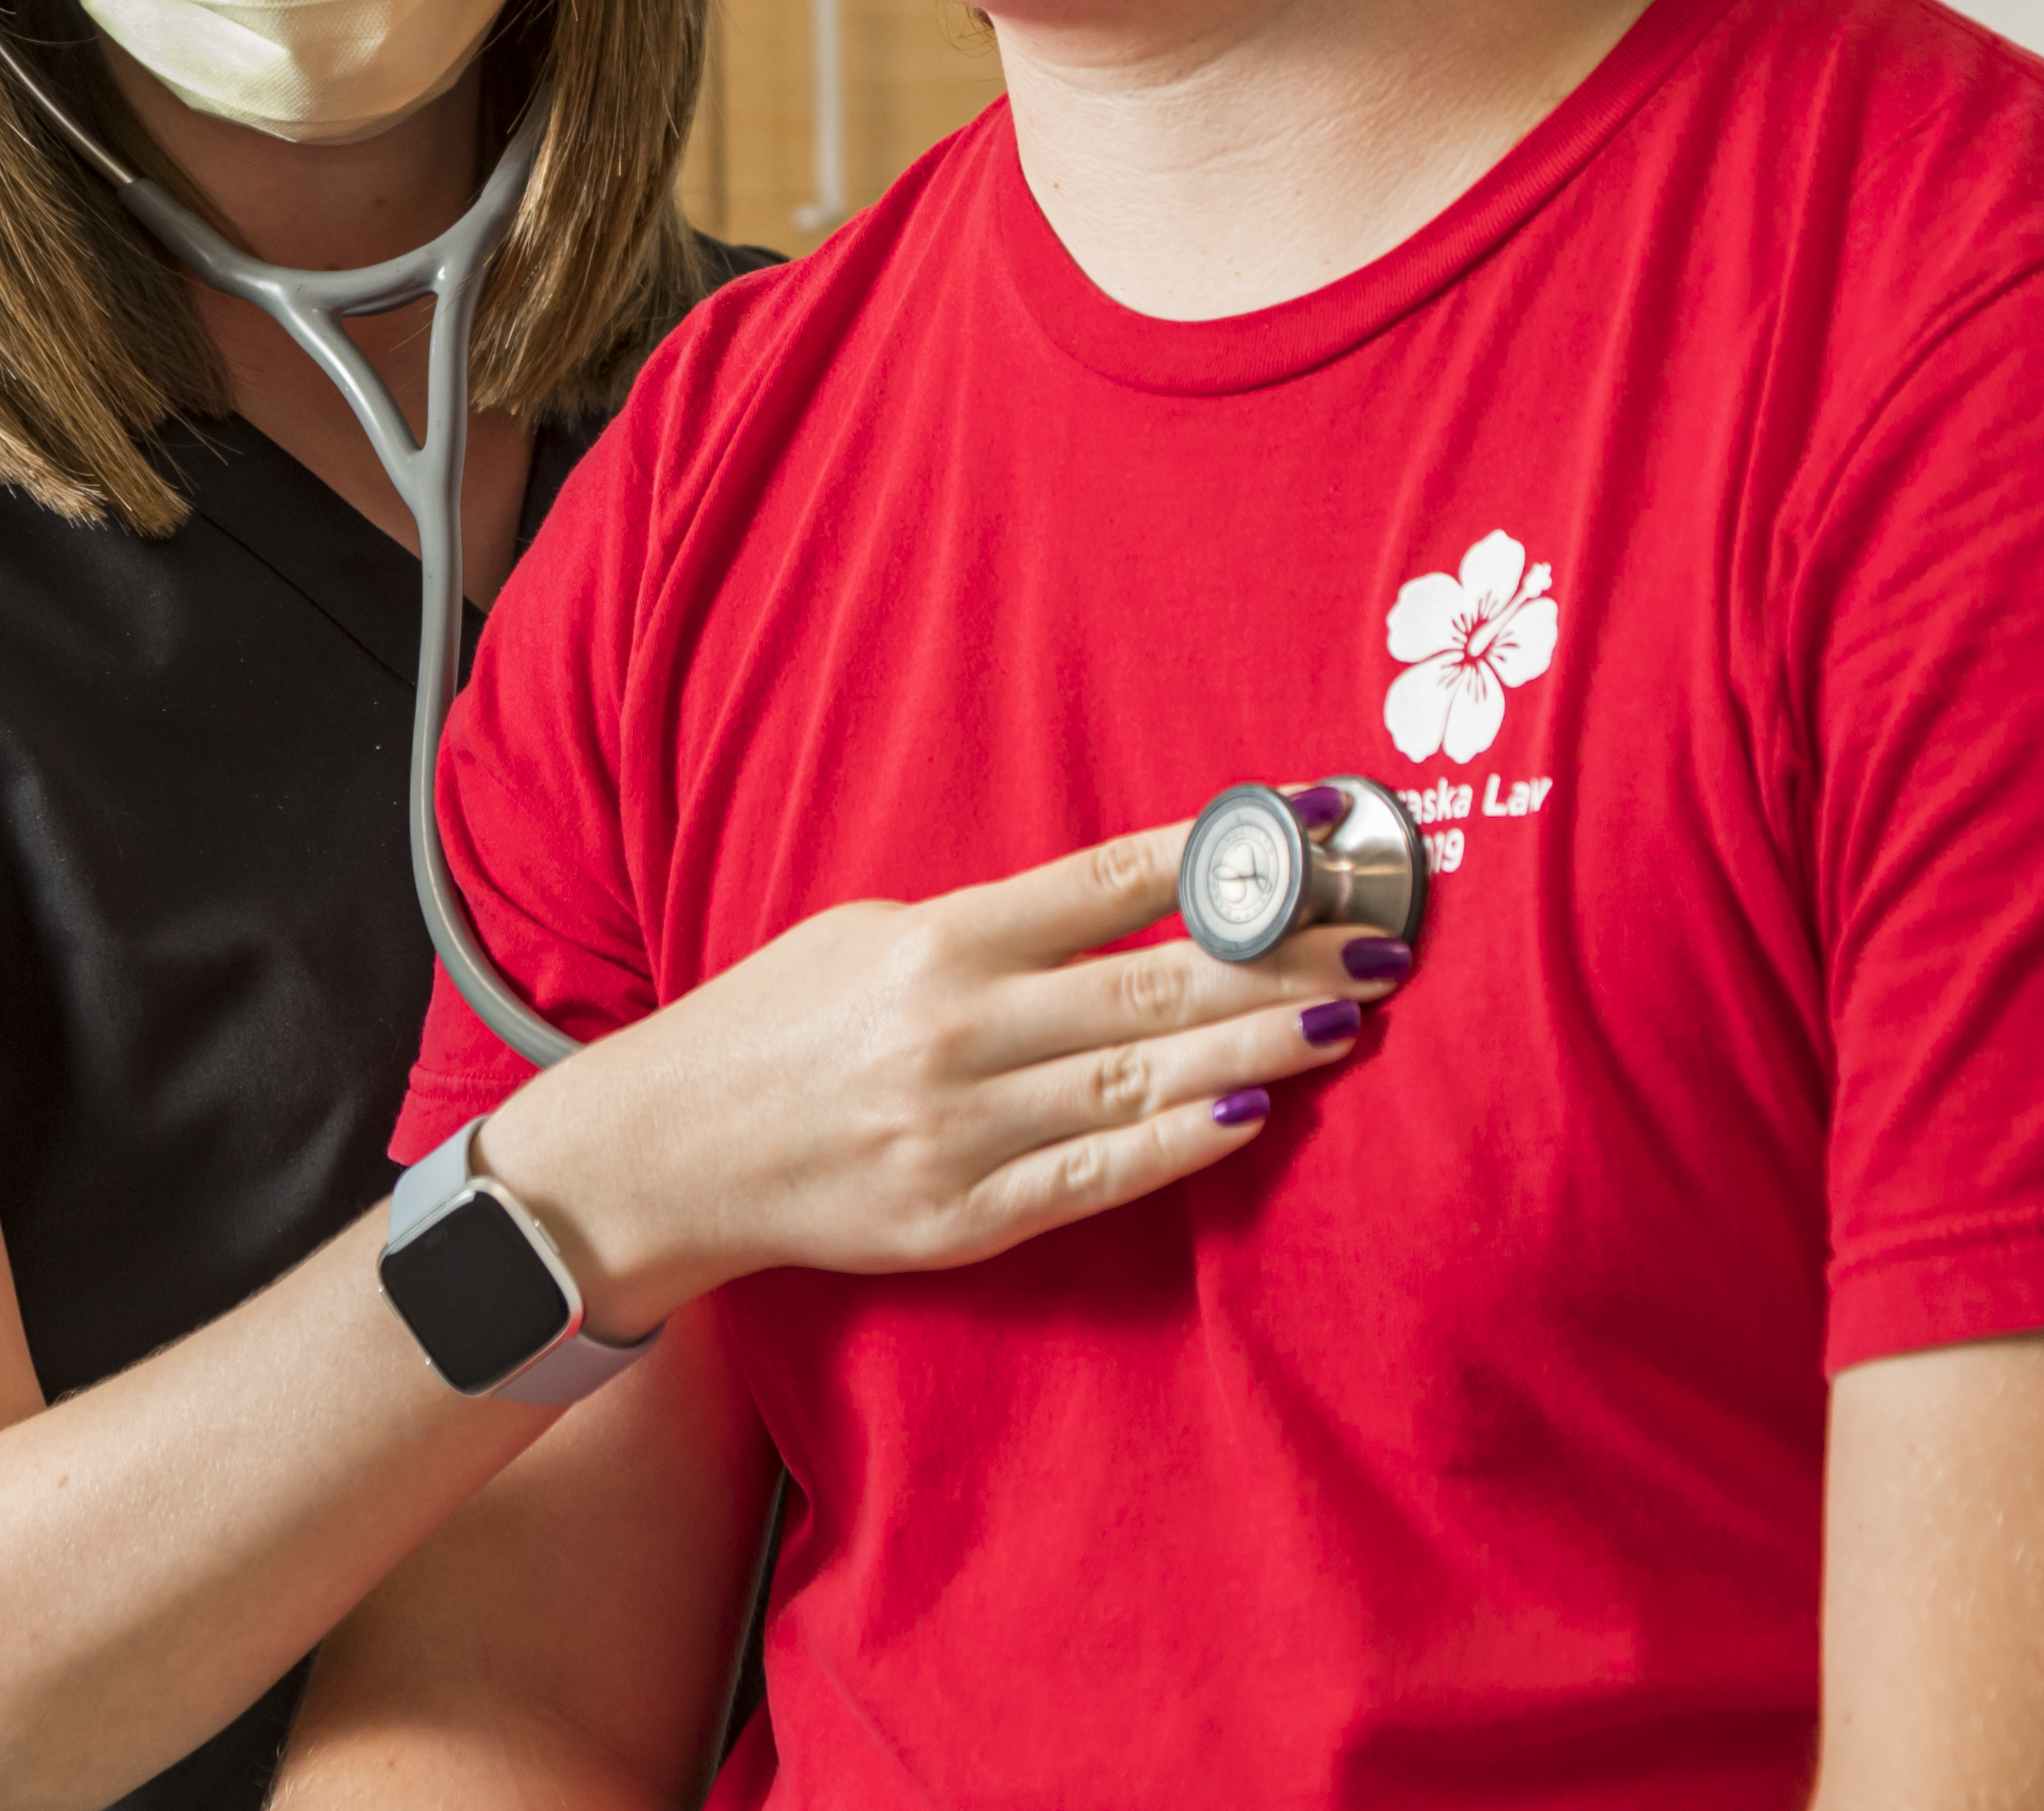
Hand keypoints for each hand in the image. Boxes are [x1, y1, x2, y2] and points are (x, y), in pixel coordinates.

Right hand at [472, 813, 1406, 1334]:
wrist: (665, 1151)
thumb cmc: (771, 1028)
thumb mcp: (864, 936)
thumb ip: (991, 930)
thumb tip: (1130, 906)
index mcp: (934, 941)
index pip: (1108, 882)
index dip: (1223, 854)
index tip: (1314, 826)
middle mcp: (954, 1029)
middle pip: (1150, 982)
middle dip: (1279, 959)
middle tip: (1378, 941)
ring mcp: (959, 1130)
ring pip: (1139, 1079)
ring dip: (1257, 1048)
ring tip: (1350, 1020)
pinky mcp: (957, 1217)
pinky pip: (1090, 1179)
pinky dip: (1175, 1147)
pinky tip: (1251, 1118)